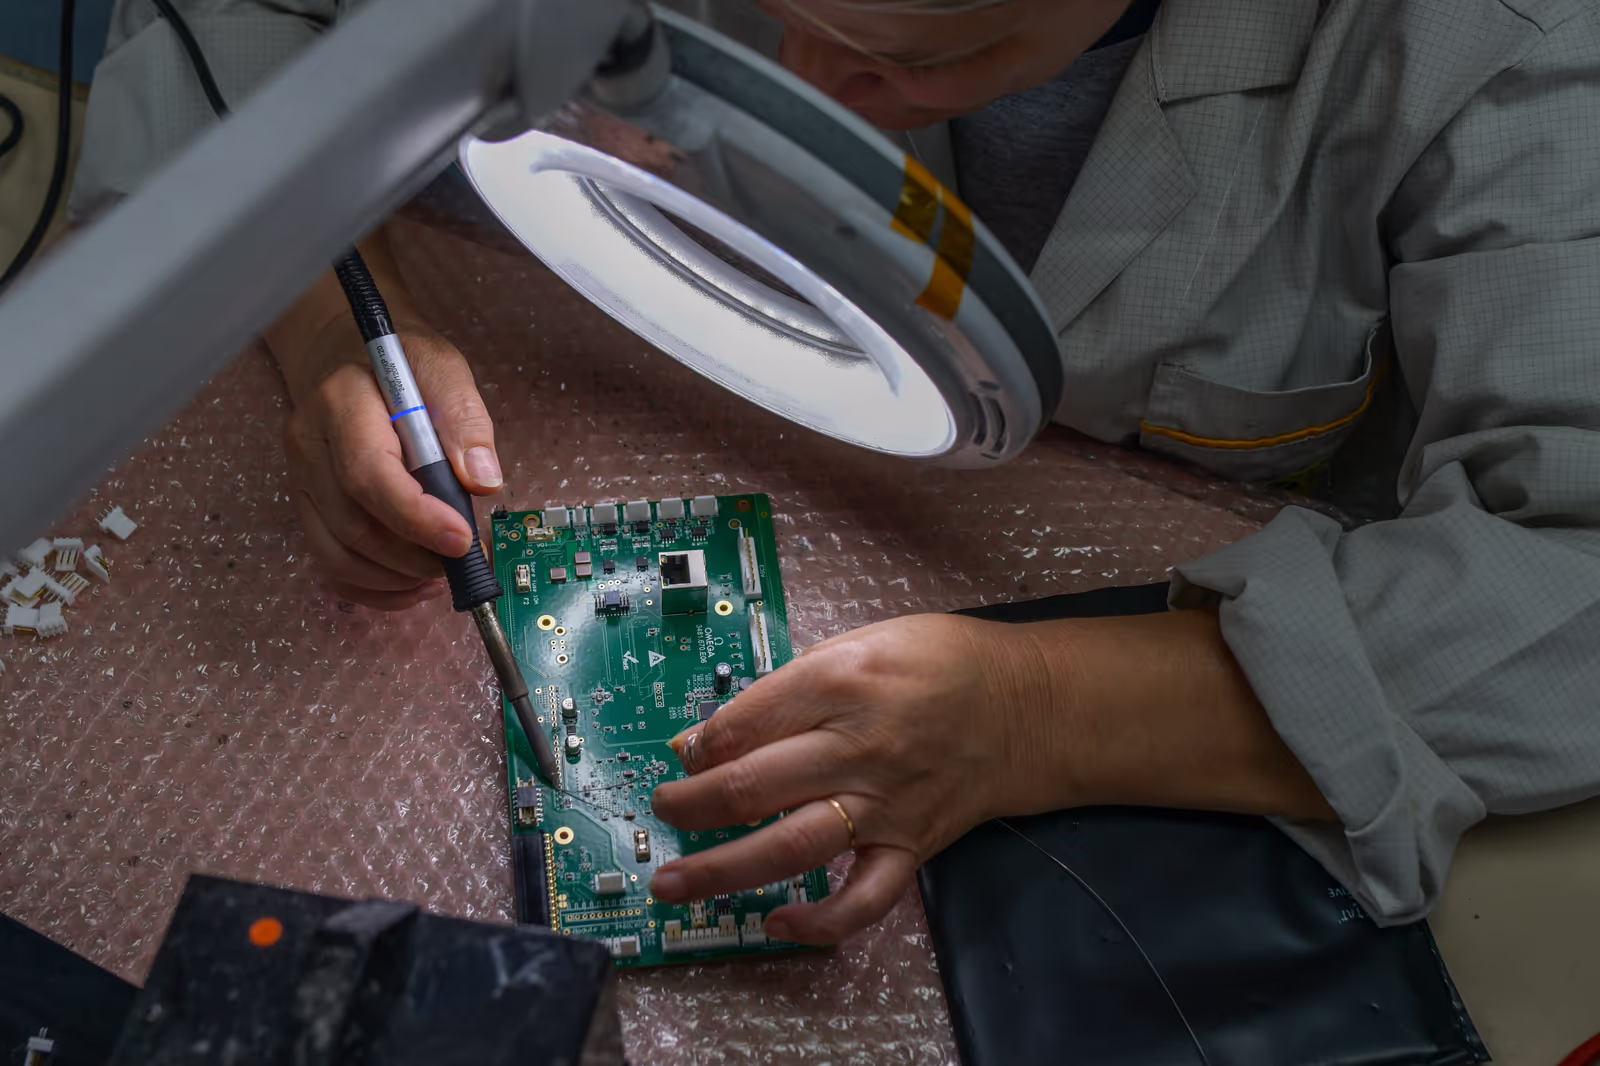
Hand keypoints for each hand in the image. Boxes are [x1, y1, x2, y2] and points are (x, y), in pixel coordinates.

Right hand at [281, 317, 502, 608]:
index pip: (369, 475)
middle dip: (415, 555)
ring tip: (443, 570)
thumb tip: (482, 480)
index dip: (416, 517)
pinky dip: (376, 586)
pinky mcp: (307, 506)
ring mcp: (302, 480)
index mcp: (340, 402)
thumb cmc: (401, 365)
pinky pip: (332, 564)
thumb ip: (465, 420)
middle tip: (463, 557)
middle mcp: (309, 445)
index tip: (461, 539)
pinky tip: (414, 581)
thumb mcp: (443, 370)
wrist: (345, 355)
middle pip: (354, 523)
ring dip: (397, 577)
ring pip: (339, 554)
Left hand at [646, 609, 1334, 944]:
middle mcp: (859, 744)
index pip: (746, 719)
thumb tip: (717, 731)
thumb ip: (791, 685)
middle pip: (753, 785)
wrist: (1027, 704)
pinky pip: (863, 897)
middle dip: (691, 805)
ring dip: (723, 869)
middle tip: (663, 811)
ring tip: (673, 881)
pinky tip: (777, 920)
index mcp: (842, 680)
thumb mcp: (862, 641)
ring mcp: (885, 802)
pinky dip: (819, 920)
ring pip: (790, 844)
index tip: (682, 754)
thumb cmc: (938, 661)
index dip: (700, 742)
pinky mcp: (910, 844)